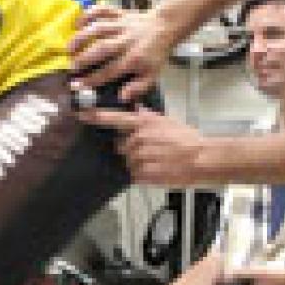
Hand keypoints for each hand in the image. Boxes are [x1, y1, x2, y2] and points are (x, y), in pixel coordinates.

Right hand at [69, 4, 175, 102]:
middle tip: (71, 67)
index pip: (110, 71)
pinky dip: (88, 14)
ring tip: (68, 48)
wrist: (166, 25)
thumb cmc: (155, 53)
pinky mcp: (119, 13)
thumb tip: (122, 97)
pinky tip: (77, 24)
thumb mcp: (152, 74)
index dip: (92, 79)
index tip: (77, 85)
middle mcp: (126, 41)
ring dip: (81, 38)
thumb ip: (138, 87)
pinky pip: (102, 10)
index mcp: (134, 58)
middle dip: (83, 59)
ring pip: (98, 28)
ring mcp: (121, 25)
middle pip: (101, 49)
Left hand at [77, 106, 210, 185]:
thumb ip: (148, 116)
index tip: (81, 114)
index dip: (96, 117)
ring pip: (127, 161)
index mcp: (143, 124)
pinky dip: (142, 174)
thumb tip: (136, 109)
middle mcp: (138, 140)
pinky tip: (157, 169)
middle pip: (120, 146)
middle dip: (130, 148)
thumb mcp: (168, 121)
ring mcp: (139, 158)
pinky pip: (134, 175)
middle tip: (150, 150)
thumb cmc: (189, 140)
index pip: (114, 118)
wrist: (203, 159)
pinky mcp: (143, 175)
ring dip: (137, 162)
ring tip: (156, 160)